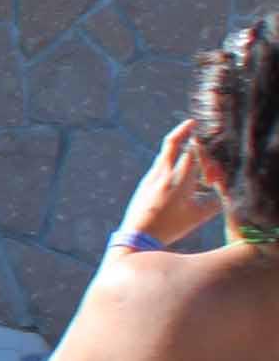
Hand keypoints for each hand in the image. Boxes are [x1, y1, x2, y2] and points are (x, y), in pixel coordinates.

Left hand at [122, 121, 221, 249]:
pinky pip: (159, 164)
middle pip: (172, 142)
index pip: (192, 151)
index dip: (201, 143)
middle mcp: (162, 174)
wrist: (137, 236)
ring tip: (187, 134)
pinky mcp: (145, 182)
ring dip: (176, 143)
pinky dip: (170, 159)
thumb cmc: (171, 227)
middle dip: (184, 131)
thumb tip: (223, 188)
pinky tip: (178, 162)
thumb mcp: (199, 216)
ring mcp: (151, 177)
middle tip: (192, 123)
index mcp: (178, 180)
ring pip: (164, 152)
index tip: (205, 139)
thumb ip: (215, 200)